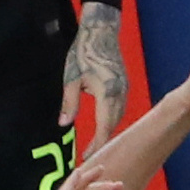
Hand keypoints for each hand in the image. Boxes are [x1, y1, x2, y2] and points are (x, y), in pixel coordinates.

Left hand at [61, 1, 129, 148]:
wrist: (101, 34)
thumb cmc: (83, 54)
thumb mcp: (71, 79)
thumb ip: (69, 103)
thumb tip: (64, 124)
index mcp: (107, 94)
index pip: (104, 126)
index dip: (97, 143)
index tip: (89, 156)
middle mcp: (120, 94)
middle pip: (113, 124)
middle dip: (103, 140)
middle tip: (90, 154)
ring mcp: (125, 90)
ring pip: (118, 117)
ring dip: (108, 130)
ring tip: (96, 142)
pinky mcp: (125, 85)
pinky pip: (120, 108)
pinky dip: (112, 119)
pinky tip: (104, 124)